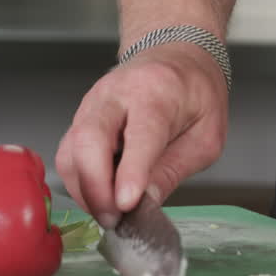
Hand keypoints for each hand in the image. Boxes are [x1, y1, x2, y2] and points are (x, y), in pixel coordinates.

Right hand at [55, 43, 228, 229]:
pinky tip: (101, 198)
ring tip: (109, 215)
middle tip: (113, 219)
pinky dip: (80, 181)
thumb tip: (146, 204)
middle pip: (89, 139)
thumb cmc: (195, 94)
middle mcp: (116, 94)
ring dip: (84, 189)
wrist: (175, 57)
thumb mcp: (206, 136)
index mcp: (157, 92)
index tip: (125, 204)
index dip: (129, 172)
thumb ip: (175, 169)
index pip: (139, 135)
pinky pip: (69, 153)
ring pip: (70, 149)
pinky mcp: (81, 118)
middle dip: (95, 187)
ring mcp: (92, 105)